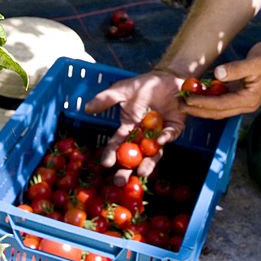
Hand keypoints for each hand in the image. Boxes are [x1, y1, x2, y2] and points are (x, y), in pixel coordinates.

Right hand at [84, 70, 185, 184]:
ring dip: (147, 164)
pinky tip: (160, 141)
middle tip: (119, 181)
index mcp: (128, 128)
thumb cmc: (143, 85)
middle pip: (133, 157)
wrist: (165, 78)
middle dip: (126, 170)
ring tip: (142, 172)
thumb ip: (106, 99)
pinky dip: (165, 139)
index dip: (111, 154)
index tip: (105, 163)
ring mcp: (158, 135)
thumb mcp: (122, 90)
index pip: (117, 144)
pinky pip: (169, 136)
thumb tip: (87, 108)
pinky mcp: (173, 129)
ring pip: (152, 154)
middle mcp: (142, 136)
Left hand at [183, 41, 260, 118]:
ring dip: (200, 105)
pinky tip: (196, 92)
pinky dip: (207, 97)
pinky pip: (220, 99)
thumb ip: (236, 69)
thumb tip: (217, 74)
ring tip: (183, 101)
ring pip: (217, 107)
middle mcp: (245, 104)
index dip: (203, 103)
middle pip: (217, 111)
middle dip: (198, 109)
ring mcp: (242, 100)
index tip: (187, 99)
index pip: (221, 105)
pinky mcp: (238, 93)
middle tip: (180, 105)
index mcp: (250, 100)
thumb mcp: (254, 62)